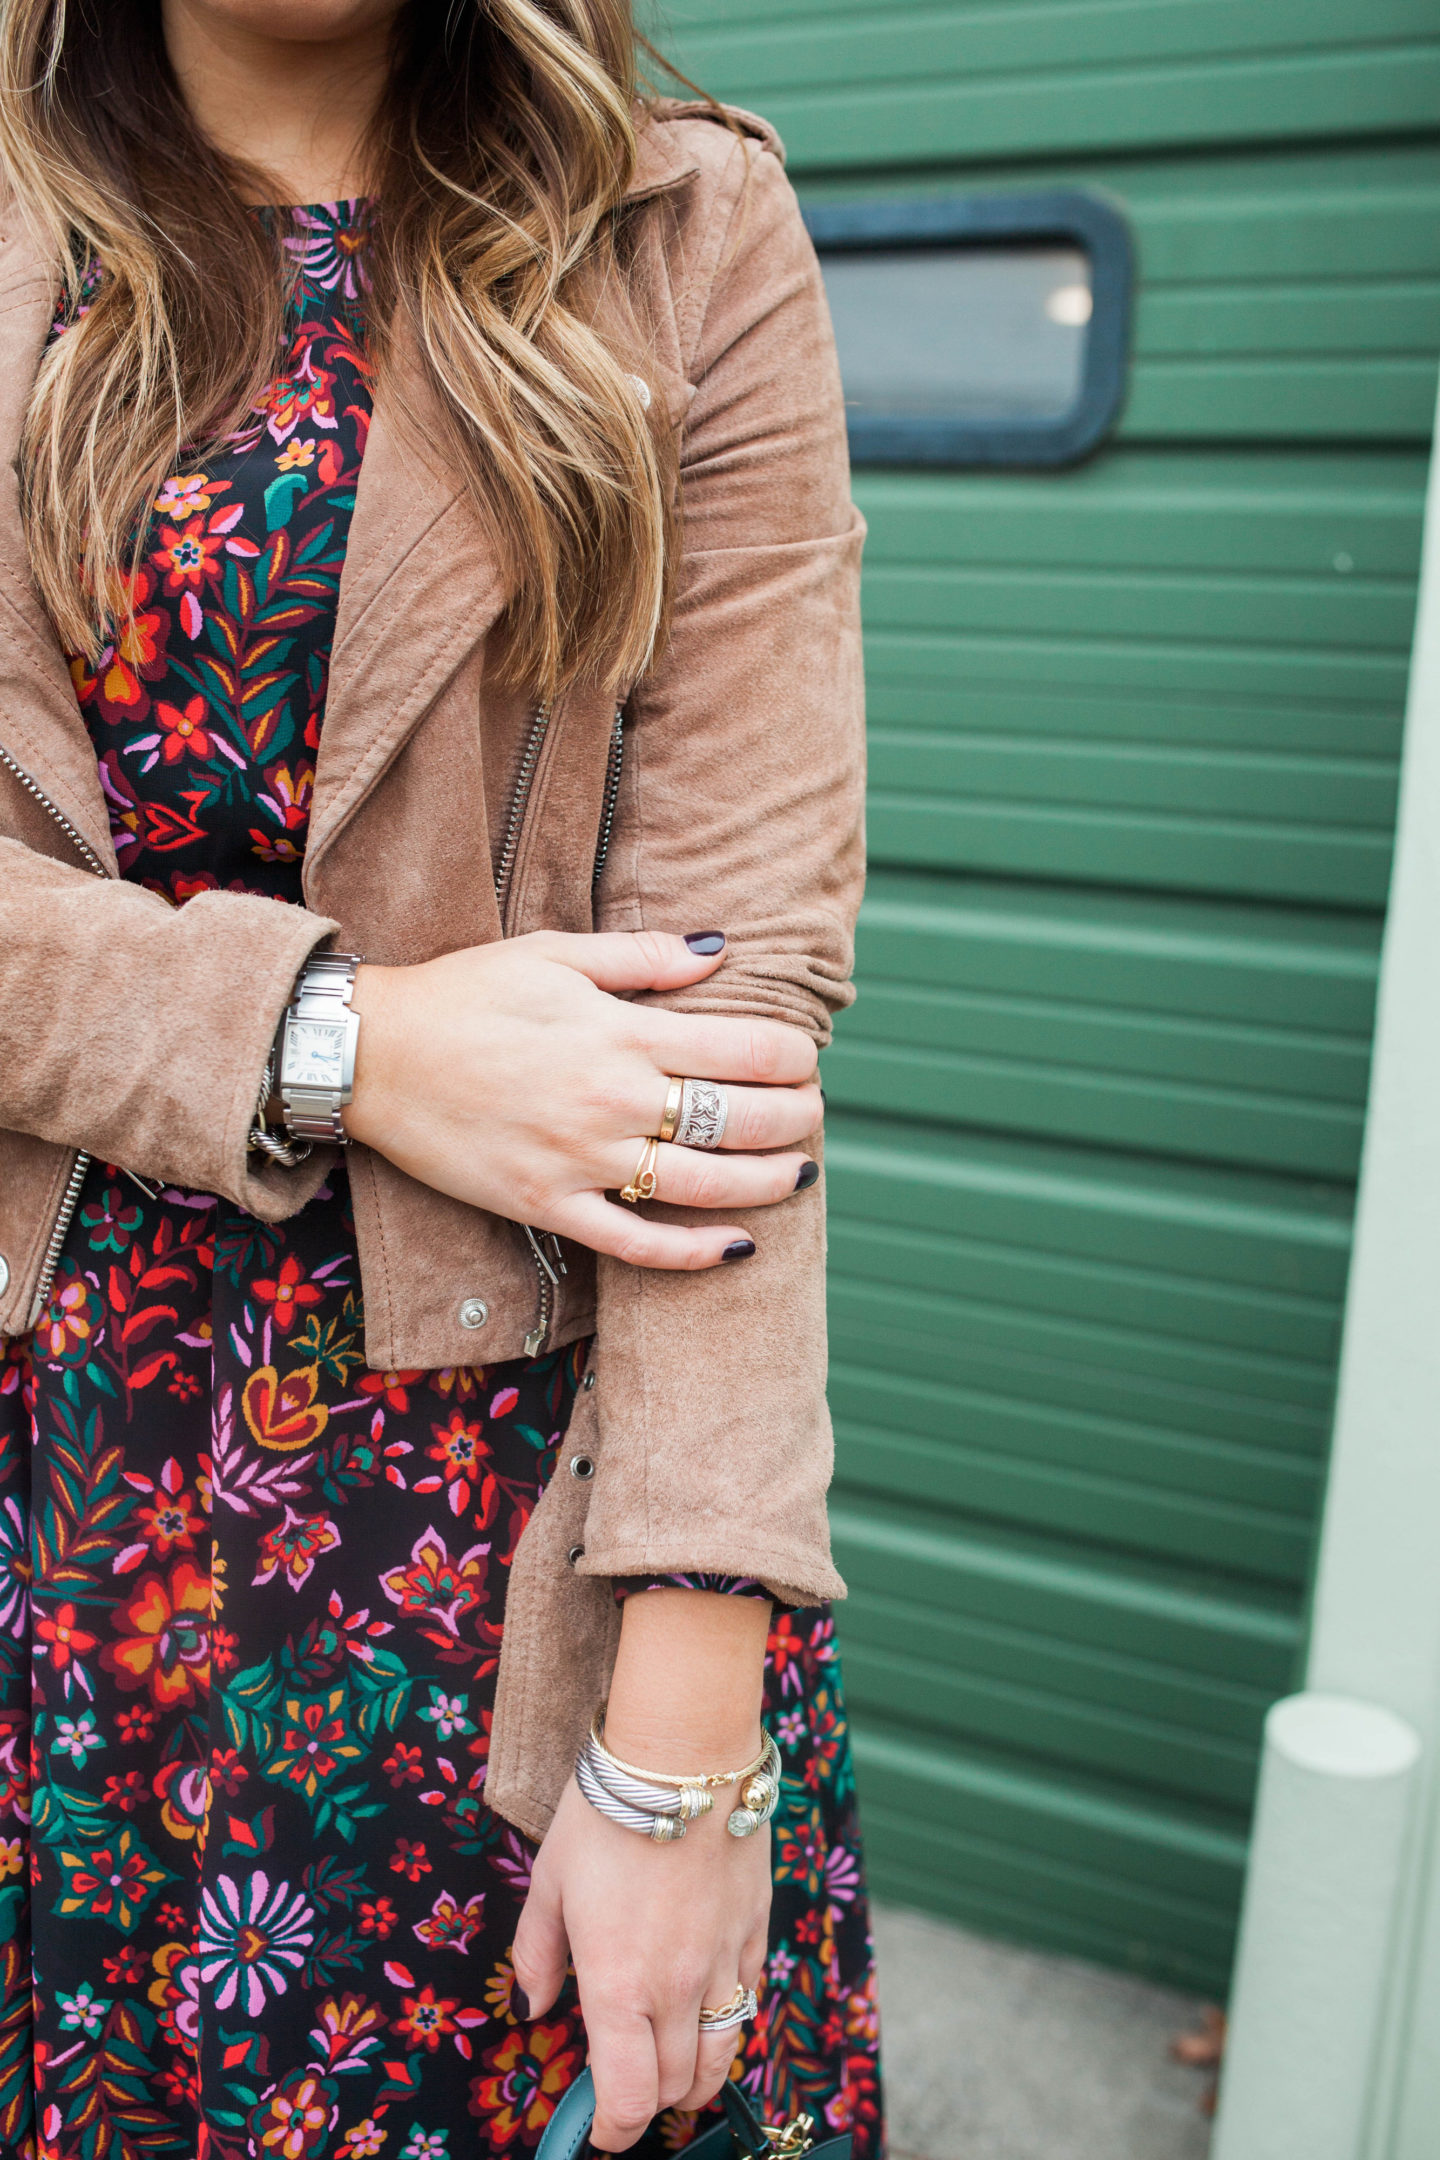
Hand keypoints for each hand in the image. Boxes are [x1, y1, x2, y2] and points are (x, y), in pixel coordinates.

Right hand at [346, 930, 821, 1268]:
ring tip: (799, 1173)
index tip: (804, 1059)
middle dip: (794, 1117)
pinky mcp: (547, 1206)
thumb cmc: (463, 994)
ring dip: (767, 1182)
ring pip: (703, 1185)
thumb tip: (720, 950)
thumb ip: (643, 957)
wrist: (373, 1055)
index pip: (743, 1048)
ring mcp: (580, 1161)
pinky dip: (693, 1252)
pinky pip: (636, 1244)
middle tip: (812, 1114)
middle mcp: (610, 1100)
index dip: (792, 1057)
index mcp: (619, 1032)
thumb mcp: (553, 953)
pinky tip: (737, 1245)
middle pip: (738, 1118)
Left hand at [514, 1780, 769, 2150]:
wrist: (684, 1757)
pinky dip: (728, 2020)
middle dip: (648, 2103)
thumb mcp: (549, 1883)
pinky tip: (706, 2005)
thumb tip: (536, 2007)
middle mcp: (678, 1989)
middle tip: (625, 2088)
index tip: (598, 2131)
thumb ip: (538, 1955)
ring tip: (671, 2064)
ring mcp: (724, 1963)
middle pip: (675, 2088)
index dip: (612, 2131)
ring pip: (721, 2056)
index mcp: (619, 1986)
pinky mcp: (756, 1932)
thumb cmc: (607, 1814)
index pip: (627, 2100)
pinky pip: (749, 2000)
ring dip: (694, 2075)